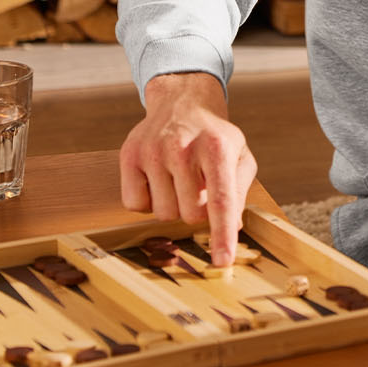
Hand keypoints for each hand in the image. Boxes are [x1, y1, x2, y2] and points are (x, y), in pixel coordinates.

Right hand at [119, 72, 258, 266]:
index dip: (221, 234)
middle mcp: (183, 147)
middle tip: (199, 186)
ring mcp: (153, 151)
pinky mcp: (129, 156)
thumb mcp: (239, 156)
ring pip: (162, 214)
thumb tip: (232, 228)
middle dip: (197, 211)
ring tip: (179, 179)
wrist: (182, 104)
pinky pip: (135, 205)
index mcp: (218, 147)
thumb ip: (239, 191)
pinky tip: (157, 180)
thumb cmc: (214, 138)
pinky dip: (147, 201)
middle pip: (189, 214)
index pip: (220, 200)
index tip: (222, 262)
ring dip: (173, 206)